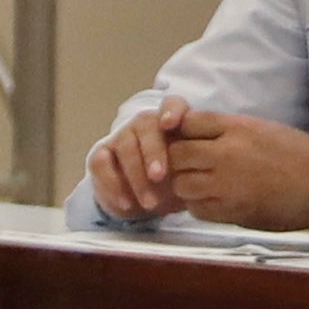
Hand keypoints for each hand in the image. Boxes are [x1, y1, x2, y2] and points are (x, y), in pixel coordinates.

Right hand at [87, 96, 188, 221]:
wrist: (148, 198)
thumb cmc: (176, 178)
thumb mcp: (192, 171)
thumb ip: (199, 163)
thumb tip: (208, 167)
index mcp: (171, 120)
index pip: (173, 105)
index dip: (171, 111)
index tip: (170, 124)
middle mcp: (145, 123)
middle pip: (147, 127)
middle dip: (153, 153)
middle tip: (159, 176)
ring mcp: (121, 137)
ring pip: (125, 147)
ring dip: (137, 177)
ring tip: (150, 203)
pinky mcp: (101, 154)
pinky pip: (101, 164)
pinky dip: (113, 185)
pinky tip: (127, 204)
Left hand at [157, 104, 308, 231]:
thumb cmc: (298, 154)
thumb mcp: (263, 129)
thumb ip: (230, 131)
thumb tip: (198, 137)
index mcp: (238, 128)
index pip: (189, 122)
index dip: (184, 130)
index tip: (189, 137)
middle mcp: (226, 154)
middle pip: (178, 153)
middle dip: (180, 159)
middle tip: (191, 164)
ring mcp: (225, 185)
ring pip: (181, 183)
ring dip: (187, 183)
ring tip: (202, 184)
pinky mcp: (228, 211)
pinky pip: (195, 208)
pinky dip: (198, 205)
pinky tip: (212, 200)